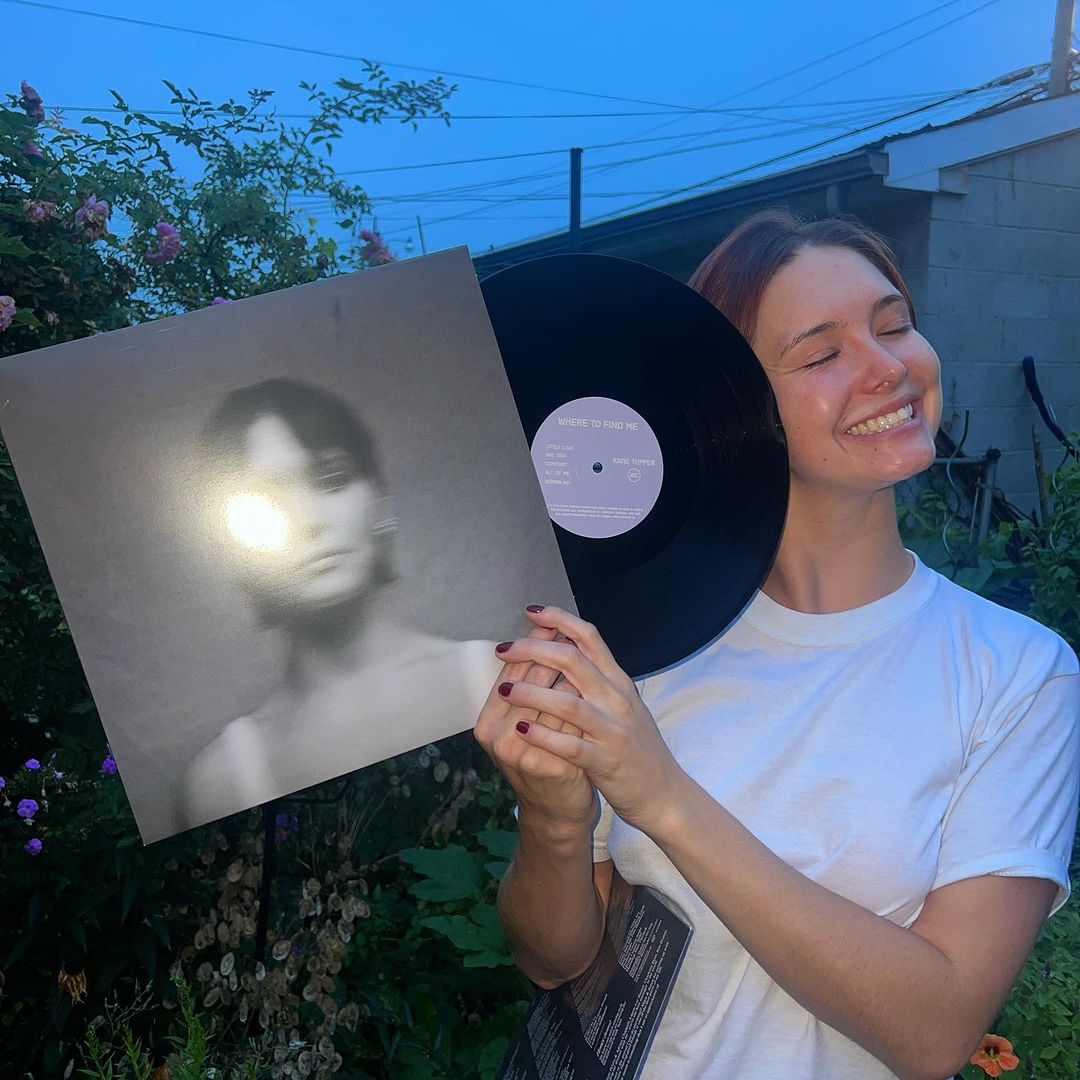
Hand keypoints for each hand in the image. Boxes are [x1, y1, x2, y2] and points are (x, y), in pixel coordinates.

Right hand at [474, 622, 596, 833]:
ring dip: (567, 678)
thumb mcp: (531, 716)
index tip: (552, 621)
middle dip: (550, 655)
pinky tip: (594, 693)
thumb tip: (549, 626)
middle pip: (527, 682)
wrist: (558, 807)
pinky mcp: (545, 768)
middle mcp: (495, 736)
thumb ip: (533, 679)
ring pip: (547, 703)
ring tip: (585, 657)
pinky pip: (567, 728)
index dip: (532, 644)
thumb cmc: (546, 753)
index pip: (510, 671)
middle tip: (569, 633)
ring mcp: (518, 754)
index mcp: (487, 719)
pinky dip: (581, 709)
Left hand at [493, 606, 684, 833]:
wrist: (664, 792)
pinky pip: (570, 746)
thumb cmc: (637, 746)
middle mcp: (617, 699)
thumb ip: (599, 677)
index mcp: (619, 681)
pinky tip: (521, 729)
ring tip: (505, 690)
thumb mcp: (624, 703)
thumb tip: (568, 646)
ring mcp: (611, 730)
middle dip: (533, 650)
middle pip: (573, 660)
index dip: (559, 619)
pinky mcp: (605, 761)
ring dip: (532, 692)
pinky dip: (544, 736)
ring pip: (568, 702)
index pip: (590, 637)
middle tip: (503, 649)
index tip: (531, 611)